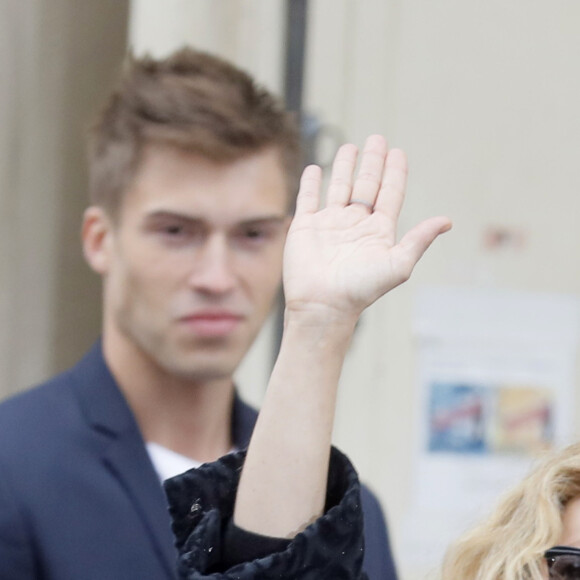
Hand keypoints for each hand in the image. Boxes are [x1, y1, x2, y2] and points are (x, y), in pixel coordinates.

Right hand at [283, 135, 450, 322]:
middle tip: (377, 138)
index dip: (395, 173)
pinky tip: (315, 169)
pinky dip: (311, 184)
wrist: (323, 305)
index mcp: (378, 231)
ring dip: (345, 167)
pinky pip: (308, 199)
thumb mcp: (397, 264)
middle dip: (372, 162)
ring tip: (350, 147)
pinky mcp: (305, 228)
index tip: (398, 153)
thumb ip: (420, 240)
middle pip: (366, 185)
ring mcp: (329, 224)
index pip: (390, 194)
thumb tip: (447, 221)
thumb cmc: (361, 289)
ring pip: (339, 188)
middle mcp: (355, 224)